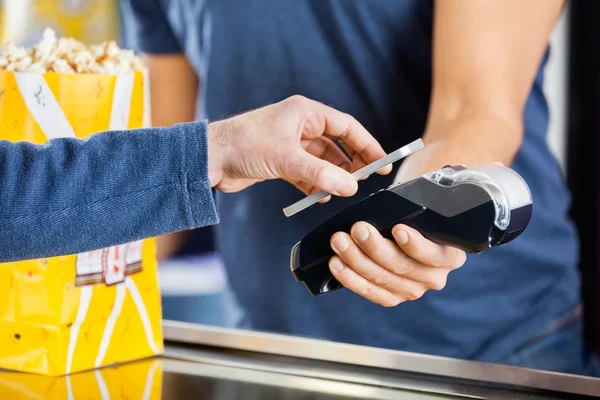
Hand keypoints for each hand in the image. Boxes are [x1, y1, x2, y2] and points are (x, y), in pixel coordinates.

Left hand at [207, 95, 391, 194]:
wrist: (209, 159)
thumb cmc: (243, 145)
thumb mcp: (286, 159)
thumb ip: (320, 174)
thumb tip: (350, 187)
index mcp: (305, 113)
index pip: (346, 127)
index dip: (366, 144)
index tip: (382, 162)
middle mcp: (299, 125)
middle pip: (336, 144)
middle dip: (351, 163)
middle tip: (367, 180)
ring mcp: (290, 144)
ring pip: (322, 161)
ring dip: (331, 177)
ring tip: (342, 192)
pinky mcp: (280, 161)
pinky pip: (306, 173)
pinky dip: (314, 185)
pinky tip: (319, 197)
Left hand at [325, 114, 516, 305]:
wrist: (416, 212)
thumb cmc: (428, 197)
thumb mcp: (446, 187)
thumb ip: (462, 182)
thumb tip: (494, 168)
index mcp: (453, 253)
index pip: (434, 256)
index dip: (416, 246)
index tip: (399, 228)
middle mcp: (434, 276)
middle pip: (402, 270)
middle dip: (376, 249)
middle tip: (357, 228)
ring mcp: (410, 287)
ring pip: (383, 281)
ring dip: (358, 262)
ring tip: (339, 241)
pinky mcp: (389, 291)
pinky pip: (370, 291)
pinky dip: (351, 279)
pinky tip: (337, 264)